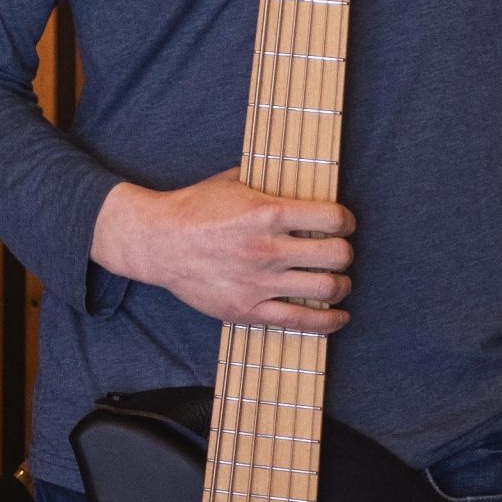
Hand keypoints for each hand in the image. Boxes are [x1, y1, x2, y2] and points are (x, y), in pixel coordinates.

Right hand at [90, 171, 352, 332]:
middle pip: (338, 255)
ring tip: (336, 281)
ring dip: (341, 284)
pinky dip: (329, 321)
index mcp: (266, 213)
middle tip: (336, 252)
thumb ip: (271, 183)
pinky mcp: (247, 309)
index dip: (346, 221)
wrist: (155, 242)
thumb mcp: (232, 182)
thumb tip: (305, 180)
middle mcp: (266, 249)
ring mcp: (258, 283)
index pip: (334, 218)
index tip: (342, 224)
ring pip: (328, 288)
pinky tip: (338, 315)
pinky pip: (301, 321)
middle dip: (344, 252)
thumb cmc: (194, 209)